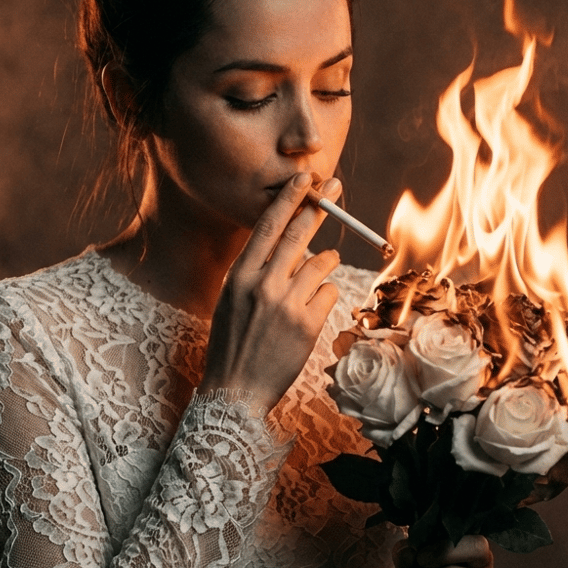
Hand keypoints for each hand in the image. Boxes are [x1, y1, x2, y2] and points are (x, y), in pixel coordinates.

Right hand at [199, 172, 341, 415]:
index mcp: (240, 275)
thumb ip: (256, 270)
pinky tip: (307, 315)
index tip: (304, 177)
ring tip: (308, 285)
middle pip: (300, 233)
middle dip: (320, 206)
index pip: (268, 226)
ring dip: (324, 266)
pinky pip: (330, 293)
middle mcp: (263, 284)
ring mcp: (288, 304)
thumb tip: (289, 243)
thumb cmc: (233, 342)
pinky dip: (324, 298)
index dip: (289, 198)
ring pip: (323, 264)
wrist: (235, 390)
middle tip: (335, 187)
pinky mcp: (309, 324)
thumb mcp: (232, 298)